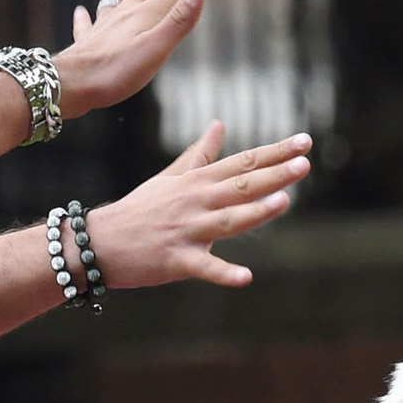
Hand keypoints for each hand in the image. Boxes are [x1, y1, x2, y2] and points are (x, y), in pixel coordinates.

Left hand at [54, 0, 212, 119]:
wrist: (71, 85)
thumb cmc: (114, 72)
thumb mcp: (155, 49)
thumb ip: (177, 21)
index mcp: (145, 15)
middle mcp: (125, 14)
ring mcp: (105, 26)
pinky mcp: (88, 43)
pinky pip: (87, 24)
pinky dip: (85, 16)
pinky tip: (81, 10)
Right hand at [85, 123, 310, 289]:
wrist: (98, 242)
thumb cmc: (139, 210)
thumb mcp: (171, 177)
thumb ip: (200, 153)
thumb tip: (219, 124)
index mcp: (197, 182)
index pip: (243, 163)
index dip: (275, 153)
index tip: (304, 142)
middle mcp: (195, 202)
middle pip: (240, 187)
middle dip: (273, 175)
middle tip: (304, 164)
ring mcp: (187, 231)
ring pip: (227, 220)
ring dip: (255, 213)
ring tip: (284, 202)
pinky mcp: (176, 260)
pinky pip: (204, 268)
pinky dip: (224, 273)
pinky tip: (245, 277)